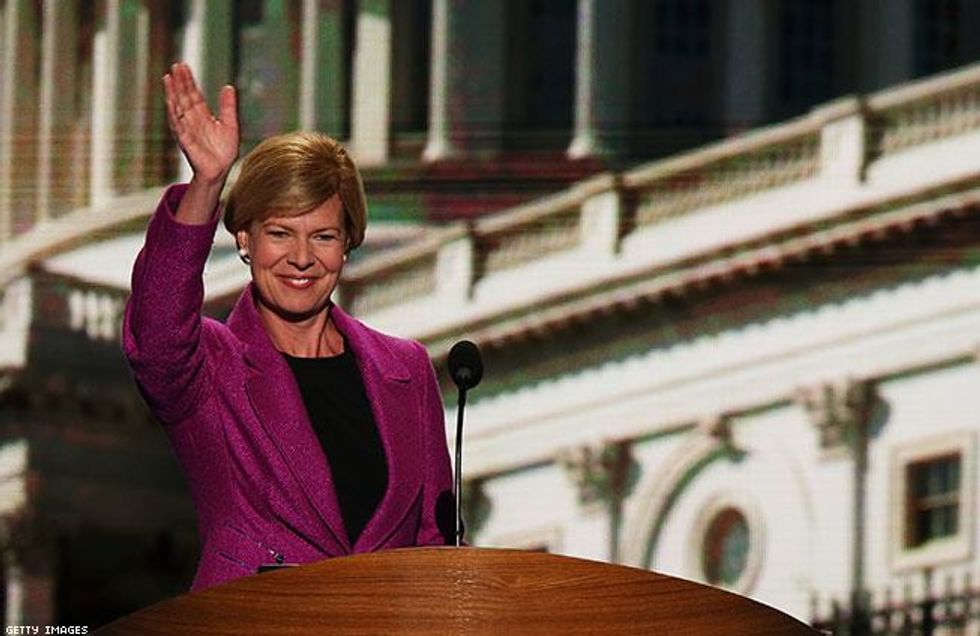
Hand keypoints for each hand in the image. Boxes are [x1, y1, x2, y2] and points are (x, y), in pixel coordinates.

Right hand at [163, 62, 238, 183]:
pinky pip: (178, 124)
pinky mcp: (186, 140)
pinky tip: (170, 101)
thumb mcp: (230, 124)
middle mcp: (192, 120)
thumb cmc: (224, 150)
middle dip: (180, 82)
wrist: (221, 170)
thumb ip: (228, 106)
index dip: (188, 81)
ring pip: (177, 107)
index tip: (183, 67)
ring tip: (168, 78)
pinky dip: (174, 112)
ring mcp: (187, 129)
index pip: (193, 94)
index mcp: (202, 115)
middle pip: (184, 97)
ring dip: (173, 93)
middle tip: (176, 65)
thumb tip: (229, 86)